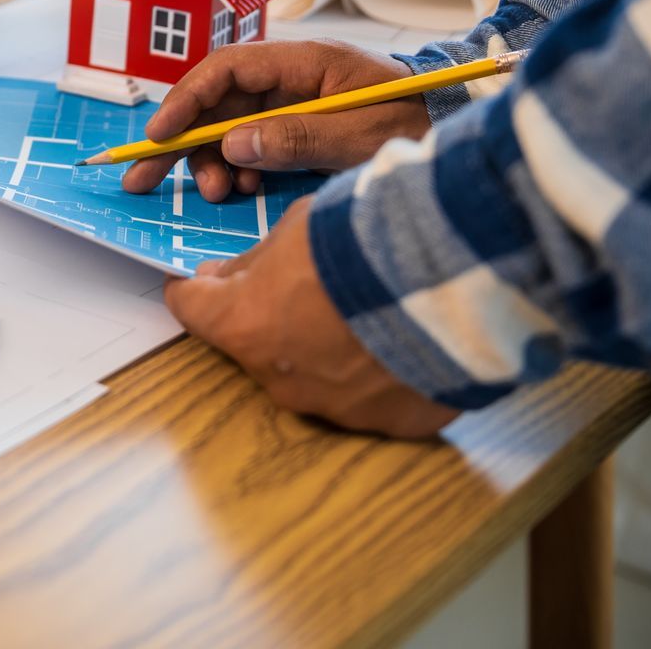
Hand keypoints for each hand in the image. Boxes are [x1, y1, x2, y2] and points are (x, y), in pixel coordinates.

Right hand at [121, 40, 428, 201]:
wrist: (455, 123)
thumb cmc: (416, 117)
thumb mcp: (359, 134)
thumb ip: (296, 137)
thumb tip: (233, 145)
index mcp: (302, 62)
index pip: (224, 71)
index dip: (185, 101)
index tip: (160, 136)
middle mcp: (287, 77)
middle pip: (213, 102)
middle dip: (178, 141)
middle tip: (143, 178)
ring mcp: (289, 101)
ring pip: (225, 127)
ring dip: (211, 161)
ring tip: (220, 192)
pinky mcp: (294, 126)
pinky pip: (248, 144)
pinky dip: (237, 168)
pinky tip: (246, 188)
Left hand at [166, 200, 457, 437]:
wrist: (457, 277)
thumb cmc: (368, 241)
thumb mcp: (296, 227)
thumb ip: (255, 261)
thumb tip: (227, 277)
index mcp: (243, 326)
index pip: (192, 310)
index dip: (193, 290)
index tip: (198, 281)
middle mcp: (280, 379)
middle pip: (256, 346)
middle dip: (270, 318)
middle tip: (304, 287)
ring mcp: (337, 408)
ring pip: (316, 376)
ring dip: (328, 348)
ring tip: (370, 310)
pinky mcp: (392, 423)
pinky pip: (375, 397)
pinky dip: (381, 372)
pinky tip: (406, 340)